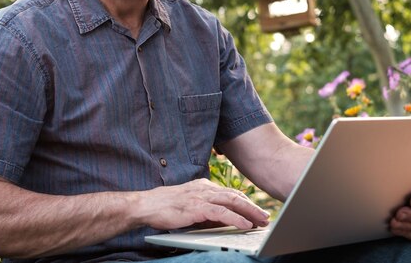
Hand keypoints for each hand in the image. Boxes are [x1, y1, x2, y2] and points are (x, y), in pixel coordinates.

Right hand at [135, 178, 269, 230]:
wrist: (146, 205)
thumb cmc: (164, 207)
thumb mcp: (189, 206)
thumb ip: (207, 210)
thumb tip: (225, 220)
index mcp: (203, 187)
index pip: (229, 193)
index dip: (245, 202)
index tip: (257, 211)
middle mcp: (204, 188)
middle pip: (235, 196)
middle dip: (252, 207)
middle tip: (265, 217)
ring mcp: (201, 196)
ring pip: (232, 202)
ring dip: (250, 212)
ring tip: (261, 221)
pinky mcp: (196, 207)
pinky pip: (222, 213)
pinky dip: (236, 218)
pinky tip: (246, 224)